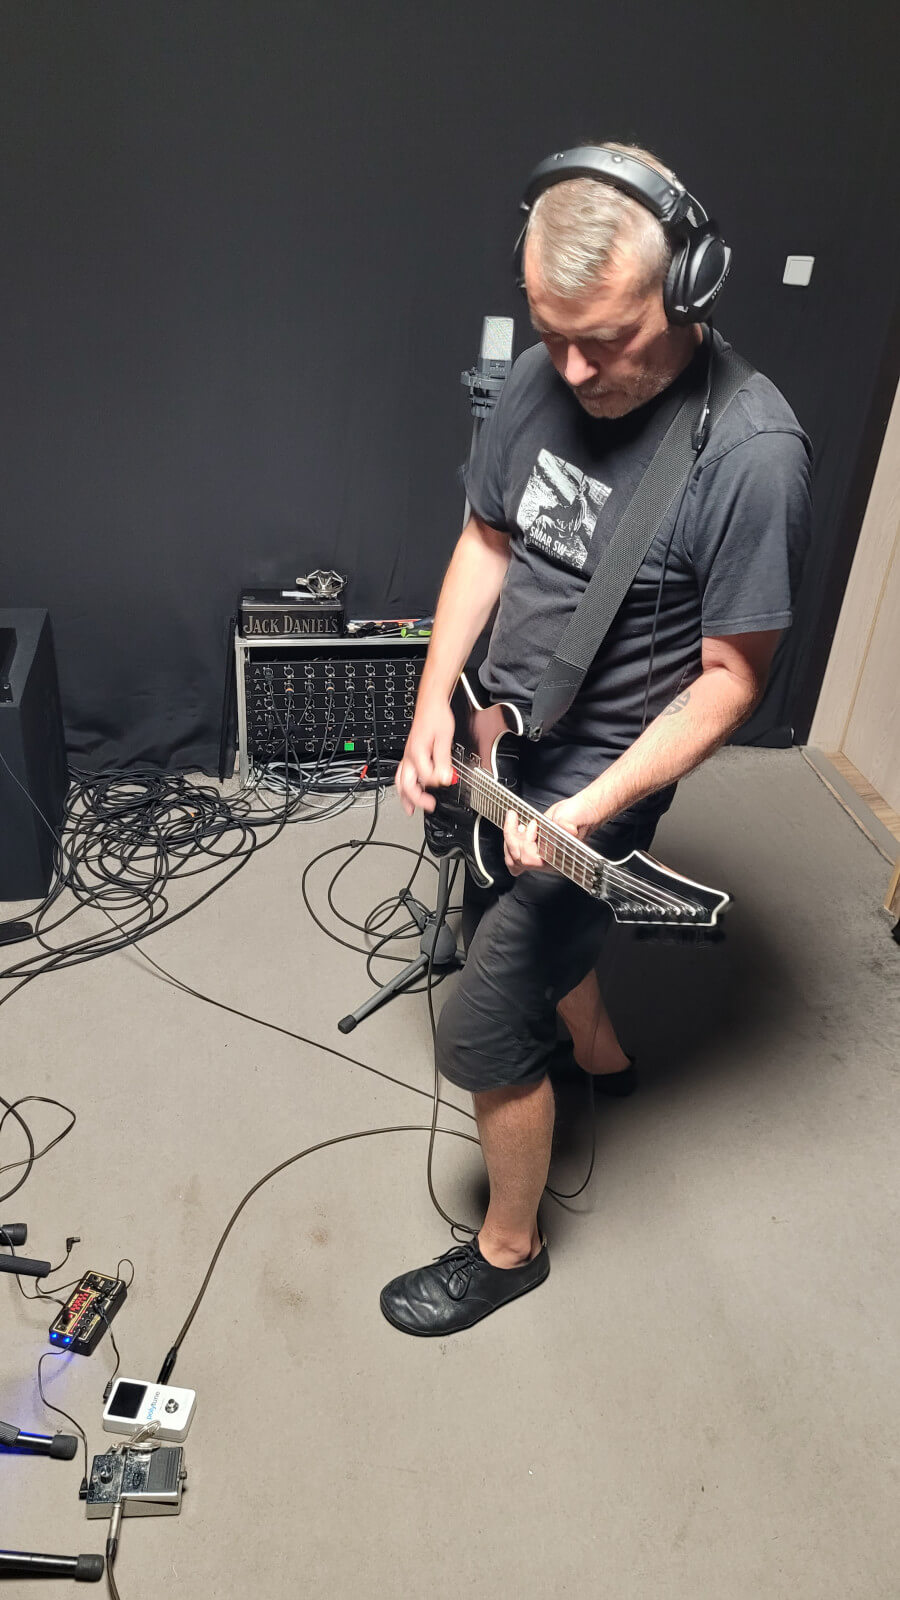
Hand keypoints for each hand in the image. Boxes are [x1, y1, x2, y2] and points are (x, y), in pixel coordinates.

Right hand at [395, 697, 455, 815]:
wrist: (431, 705)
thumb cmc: (436, 718)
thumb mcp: (444, 739)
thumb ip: (444, 761)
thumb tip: (445, 778)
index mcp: (417, 753)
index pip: (426, 777)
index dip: (438, 781)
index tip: (448, 779)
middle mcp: (409, 756)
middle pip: (406, 784)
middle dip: (416, 798)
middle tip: (429, 806)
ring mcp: (408, 756)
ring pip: (400, 781)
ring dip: (405, 797)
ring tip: (410, 810)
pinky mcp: (410, 755)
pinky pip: (403, 775)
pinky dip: (404, 787)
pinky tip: (411, 792)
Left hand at [502, 794, 596, 875]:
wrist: (581, 811)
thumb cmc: (579, 815)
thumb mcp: (572, 817)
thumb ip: (567, 824)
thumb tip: (567, 830)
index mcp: (555, 857)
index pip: (529, 860)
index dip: (526, 841)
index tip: (533, 824)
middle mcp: (545, 860)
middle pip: (517, 860)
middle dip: (512, 838)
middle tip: (515, 820)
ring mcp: (538, 855)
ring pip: (513, 859)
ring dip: (509, 839)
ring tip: (513, 822)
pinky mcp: (533, 847)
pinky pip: (515, 853)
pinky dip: (510, 840)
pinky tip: (515, 827)